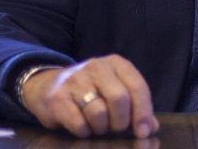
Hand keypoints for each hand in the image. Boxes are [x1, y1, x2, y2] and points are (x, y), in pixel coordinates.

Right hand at [21, 55, 159, 138]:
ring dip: (101, 128)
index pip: (137, 87)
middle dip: (121, 122)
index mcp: (116, 64)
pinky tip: (83, 127)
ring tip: (97, 126)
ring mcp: (75, 80)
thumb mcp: (115, 91)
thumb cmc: (91, 91)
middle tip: (115, 128)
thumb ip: (136, 107)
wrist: (47, 86)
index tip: (143, 132)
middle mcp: (96, 67)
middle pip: (119, 99)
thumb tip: (150, 127)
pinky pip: (79, 123)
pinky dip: (84, 131)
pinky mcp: (58, 98)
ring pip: (99, 113)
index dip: (143, 112)